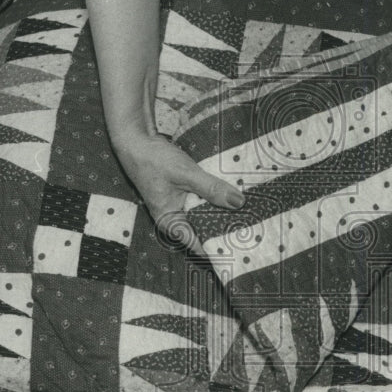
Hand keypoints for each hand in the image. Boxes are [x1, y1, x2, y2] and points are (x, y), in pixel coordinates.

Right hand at [114, 132, 245, 252]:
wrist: (137, 141)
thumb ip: (211, 188)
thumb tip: (239, 203)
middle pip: (206, 231)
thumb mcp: (185, 174)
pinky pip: (205, 201)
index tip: (242, 250)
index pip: (199, 245)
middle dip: (226, 230)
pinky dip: (217, 199)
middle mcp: (176, 218)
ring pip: (207, 215)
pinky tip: (235, 197)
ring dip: (224, 213)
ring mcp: (181, 206)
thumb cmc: (154, 161)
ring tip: (251, 216)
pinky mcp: (186, 194)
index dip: (219, 248)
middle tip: (254, 231)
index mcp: (171, 222)